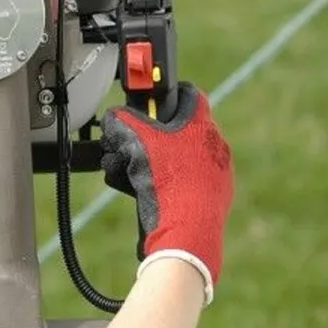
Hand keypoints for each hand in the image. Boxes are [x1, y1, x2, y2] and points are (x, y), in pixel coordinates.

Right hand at [100, 82, 233, 304]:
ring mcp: (213, 176)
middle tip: (122, 145)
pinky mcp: (208, 200)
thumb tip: (113, 118)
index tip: (146, 101)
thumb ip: (121, 121)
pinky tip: (133, 191)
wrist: (186, 234)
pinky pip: (178, 182)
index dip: (164, 94)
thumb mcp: (135, 141)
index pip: (187, 95)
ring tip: (120, 172)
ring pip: (173, 159)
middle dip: (142, 137)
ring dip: (143, 162)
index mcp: (203, 126)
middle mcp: (214, 148)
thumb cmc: (168, 183)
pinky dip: (156, 183)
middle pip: (174, 130)